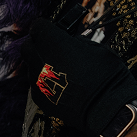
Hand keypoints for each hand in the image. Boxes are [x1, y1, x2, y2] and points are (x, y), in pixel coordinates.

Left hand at [23, 18, 136, 136]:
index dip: (45, 27)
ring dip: (41, 65)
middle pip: (28, 47)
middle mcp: (40, 61)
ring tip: (60, 70)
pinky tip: (61, 85)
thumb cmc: (107, 76)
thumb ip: (77, 42)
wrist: (108, 109)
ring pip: (31, 67)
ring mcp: (37, 81)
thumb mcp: (97, 48)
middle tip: (52, 47)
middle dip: (37, 45)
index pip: (38, 26)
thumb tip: (70, 42)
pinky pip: (36, 85)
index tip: (51, 30)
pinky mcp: (39, 97)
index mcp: (54, 43)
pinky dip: (45, 82)